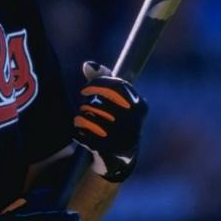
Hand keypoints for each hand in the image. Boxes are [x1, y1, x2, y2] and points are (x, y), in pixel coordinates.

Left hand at [72, 61, 147, 182]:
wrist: (121, 156)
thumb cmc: (115, 117)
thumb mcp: (115, 98)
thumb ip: (102, 78)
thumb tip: (88, 65)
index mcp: (140, 106)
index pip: (117, 86)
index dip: (97, 84)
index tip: (84, 89)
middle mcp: (135, 122)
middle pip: (99, 103)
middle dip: (87, 104)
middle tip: (85, 108)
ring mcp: (123, 137)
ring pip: (90, 118)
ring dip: (81, 117)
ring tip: (82, 119)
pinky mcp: (109, 150)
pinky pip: (85, 134)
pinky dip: (79, 130)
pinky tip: (80, 130)